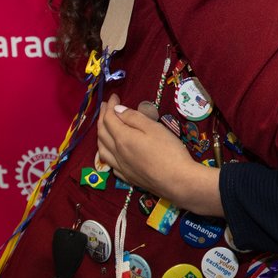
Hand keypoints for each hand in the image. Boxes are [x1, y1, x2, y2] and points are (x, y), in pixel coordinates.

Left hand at [96, 97, 222, 215]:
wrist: (177, 181)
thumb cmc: (169, 151)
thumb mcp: (154, 128)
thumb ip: (134, 118)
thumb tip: (117, 110)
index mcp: (122, 138)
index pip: (109, 118)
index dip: (109, 106)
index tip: (114, 96)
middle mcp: (117, 153)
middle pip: (102, 133)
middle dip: (102, 117)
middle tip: (105, 107)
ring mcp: (121, 167)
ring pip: (102, 149)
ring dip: (100, 135)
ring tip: (103, 127)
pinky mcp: (127, 177)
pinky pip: (110, 163)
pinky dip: (106, 152)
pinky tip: (111, 152)